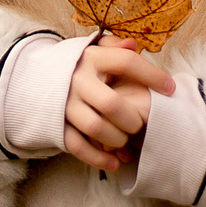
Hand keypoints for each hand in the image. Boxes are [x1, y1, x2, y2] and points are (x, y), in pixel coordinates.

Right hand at [62, 35, 176, 171]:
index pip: (126, 62)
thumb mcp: (93, 51)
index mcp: (90, 58)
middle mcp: (76, 80)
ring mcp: (64, 104)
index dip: (152, 75)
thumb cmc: (77, 66)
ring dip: (117, 139)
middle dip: (132, 119)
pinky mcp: (57, 125)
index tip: (170, 88)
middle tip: (140, 123)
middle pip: (111, 104)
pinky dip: (98, 158)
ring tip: (126, 140)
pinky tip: (114, 163)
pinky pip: (78, 146)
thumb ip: (114, 46)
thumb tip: (133, 44)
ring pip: (95, 128)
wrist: (35, 80)